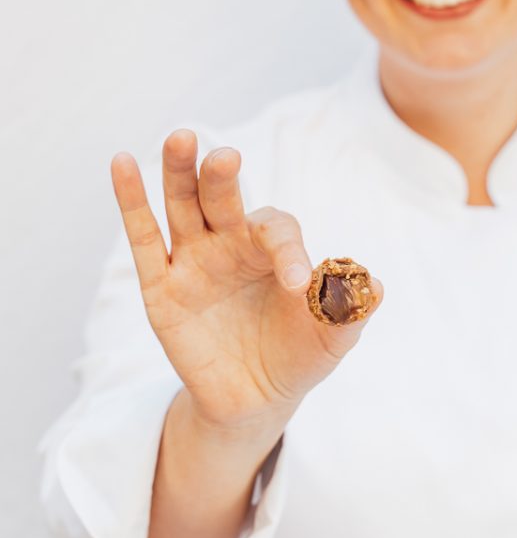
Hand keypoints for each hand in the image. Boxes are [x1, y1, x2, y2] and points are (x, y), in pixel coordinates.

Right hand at [110, 129, 382, 430]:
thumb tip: (375, 285)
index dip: (288, 250)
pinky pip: (144, 239)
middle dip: (221, 175)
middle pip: (222, 197)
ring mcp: (193, 260)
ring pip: (182, 205)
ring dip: (178, 171)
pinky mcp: (160, 287)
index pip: (276, 229)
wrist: (257, 399)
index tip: (299, 285)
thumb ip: (349, 310)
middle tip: (225, 155)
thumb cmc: (298, 356)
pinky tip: (120, 162)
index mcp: (273, 247)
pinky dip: (131, 200)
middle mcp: (231, 243)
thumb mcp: (331, 338)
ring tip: (180, 138)